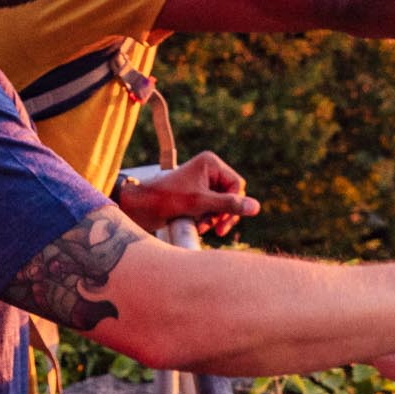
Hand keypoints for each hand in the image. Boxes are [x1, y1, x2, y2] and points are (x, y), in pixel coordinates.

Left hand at [117, 150, 258, 235]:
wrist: (138, 207)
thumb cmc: (166, 200)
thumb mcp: (200, 203)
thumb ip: (229, 205)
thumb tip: (256, 207)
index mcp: (210, 163)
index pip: (237, 185)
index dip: (233, 204)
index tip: (222, 222)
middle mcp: (208, 170)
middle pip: (231, 195)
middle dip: (223, 213)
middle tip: (216, 230)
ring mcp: (202, 182)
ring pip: (222, 204)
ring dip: (214, 218)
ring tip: (201, 227)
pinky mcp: (196, 195)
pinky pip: (212, 208)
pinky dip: (207, 219)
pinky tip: (197, 225)